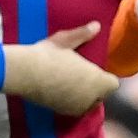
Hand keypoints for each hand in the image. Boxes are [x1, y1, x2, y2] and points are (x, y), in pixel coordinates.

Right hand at [0, 21, 119, 114]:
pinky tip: (59, 90)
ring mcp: (76, 107)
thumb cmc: (49, 55)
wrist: (25, 73)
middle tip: (81, 74)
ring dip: (83, 96)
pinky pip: (72, 108)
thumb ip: (83, 34)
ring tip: (70, 82)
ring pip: (87, 104)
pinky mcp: (61, 112)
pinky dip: (70, 101)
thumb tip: (96, 25)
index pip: (113, 84)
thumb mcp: (66, 41)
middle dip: (95, 88)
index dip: (105, 77)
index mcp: (98, 81)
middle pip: (101, 95)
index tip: (94, 70)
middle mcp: (91, 98)